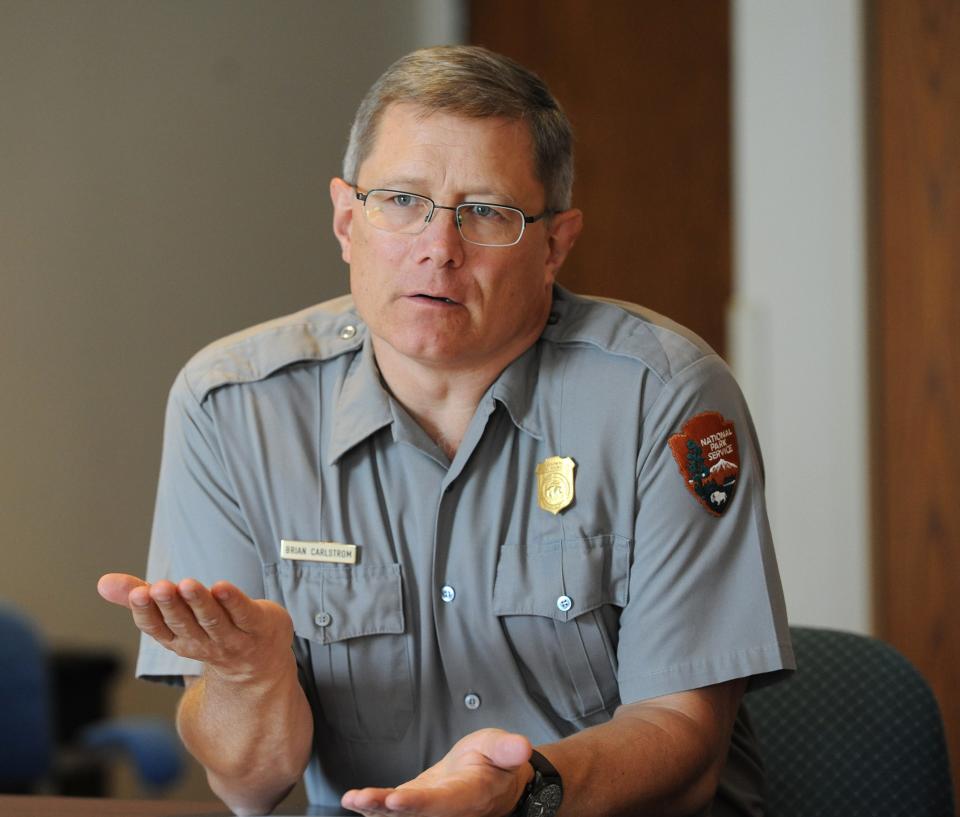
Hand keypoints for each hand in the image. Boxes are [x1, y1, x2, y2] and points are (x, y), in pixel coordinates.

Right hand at [97, 573, 293, 684]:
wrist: (259, 663)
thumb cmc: (210, 631)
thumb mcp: (173, 617)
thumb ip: (140, 598)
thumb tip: (102, 582)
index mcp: (177, 639)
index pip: (158, 628)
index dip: (148, 612)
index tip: (139, 593)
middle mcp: (202, 642)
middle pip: (184, 623)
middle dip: (171, 605)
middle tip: (159, 587)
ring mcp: (232, 638)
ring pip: (213, 620)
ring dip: (200, 603)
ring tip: (187, 584)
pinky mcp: (258, 626)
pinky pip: (245, 615)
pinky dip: (234, 602)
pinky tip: (223, 587)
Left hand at [341, 728, 532, 816]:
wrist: (495, 781)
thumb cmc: (497, 762)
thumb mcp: (504, 748)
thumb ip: (508, 750)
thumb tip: (521, 746)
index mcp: (469, 796)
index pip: (442, 802)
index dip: (419, 804)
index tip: (396, 799)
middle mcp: (448, 811)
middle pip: (414, 815)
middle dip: (385, 808)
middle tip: (361, 799)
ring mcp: (432, 812)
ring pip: (400, 816)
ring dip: (374, 809)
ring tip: (352, 799)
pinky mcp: (418, 807)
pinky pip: (395, 810)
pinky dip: (374, 806)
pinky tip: (354, 800)